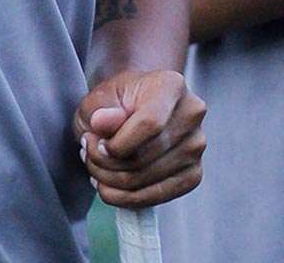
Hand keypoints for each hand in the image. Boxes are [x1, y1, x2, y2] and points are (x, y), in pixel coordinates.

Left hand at [73, 68, 204, 207]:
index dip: (118, 143)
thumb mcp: (99, 97)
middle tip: (87, 154)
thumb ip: (99, 108)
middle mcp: (191, 115)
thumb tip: (101, 122)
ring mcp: (196, 146)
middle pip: (145, 157)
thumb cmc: (117, 101)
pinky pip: (157, 197)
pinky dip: (126, 198)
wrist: (135, 107)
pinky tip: (109, 185)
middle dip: (106, 165)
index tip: (95, 143)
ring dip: (112, 182)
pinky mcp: (194, 173)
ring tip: (96, 167)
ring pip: (147, 180)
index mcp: (171, 86)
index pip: (150, 124)